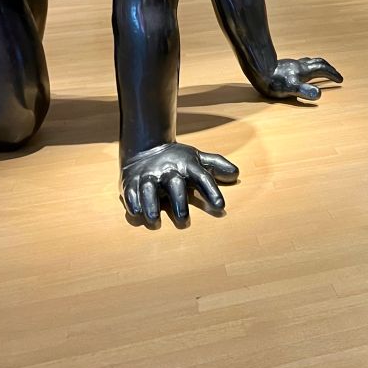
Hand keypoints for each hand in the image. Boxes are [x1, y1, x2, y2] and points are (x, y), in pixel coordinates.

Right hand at [121, 142, 238, 222]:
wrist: (146, 146)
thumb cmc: (177, 159)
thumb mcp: (196, 159)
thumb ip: (216, 165)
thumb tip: (236, 174)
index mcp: (187, 165)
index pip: (202, 177)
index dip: (211, 191)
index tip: (220, 207)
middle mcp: (168, 170)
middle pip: (174, 184)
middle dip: (178, 201)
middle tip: (183, 220)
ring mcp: (149, 175)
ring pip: (149, 189)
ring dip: (151, 204)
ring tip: (154, 220)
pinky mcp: (130, 181)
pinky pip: (131, 192)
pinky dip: (133, 202)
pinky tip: (137, 213)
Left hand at [266, 57, 342, 100]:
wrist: (257, 69)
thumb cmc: (273, 81)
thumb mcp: (290, 89)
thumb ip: (305, 91)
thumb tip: (319, 95)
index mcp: (304, 71)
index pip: (323, 70)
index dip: (332, 74)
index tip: (340, 80)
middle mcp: (300, 65)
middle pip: (318, 62)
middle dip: (328, 68)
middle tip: (334, 73)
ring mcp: (291, 64)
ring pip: (309, 61)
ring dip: (318, 65)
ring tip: (320, 69)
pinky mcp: (283, 65)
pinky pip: (299, 63)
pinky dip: (306, 65)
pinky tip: (299, 70)